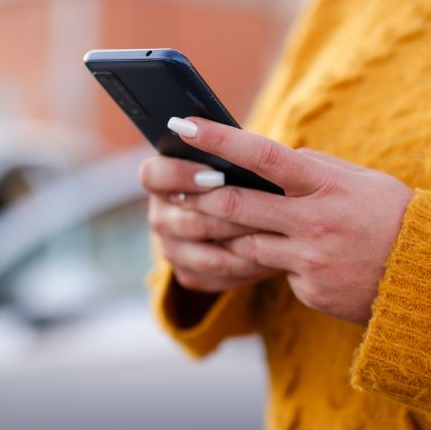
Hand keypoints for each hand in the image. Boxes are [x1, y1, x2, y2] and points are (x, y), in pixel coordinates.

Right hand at [140, 154, 276, 294]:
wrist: (247, 212)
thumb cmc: (240, 172)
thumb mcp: (232, 157)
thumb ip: (231, 153)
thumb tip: (252, 156)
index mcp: (158, 179)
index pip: (154, 175)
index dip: (181, 175)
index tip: (217, 174)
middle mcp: (159, 215)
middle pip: (189, 221)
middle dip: (229, 216)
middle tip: (265, 208)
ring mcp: (171, 247)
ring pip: (205, 254)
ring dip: (243, 244)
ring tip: (276, 234)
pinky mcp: (187, 273)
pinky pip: (217, 276)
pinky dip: (246, 267)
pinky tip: (274, 257)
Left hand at [147, 117, 413, 324]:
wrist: (430, 279)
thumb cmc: (391, 216)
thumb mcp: (357, 180)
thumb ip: (311, 169)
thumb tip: (264, 157)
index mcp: (327, 184)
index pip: (262, 155)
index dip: (218, 140)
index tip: (184, 125)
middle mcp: (315, 222)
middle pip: (238, 205)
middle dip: (201, 196)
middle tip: (174, 187)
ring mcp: (310, 260)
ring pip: (246, 243)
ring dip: (230, 232)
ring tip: (219, 220)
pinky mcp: (309, 290)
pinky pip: (275, 272)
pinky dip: (275, 261)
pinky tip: (299, 257)